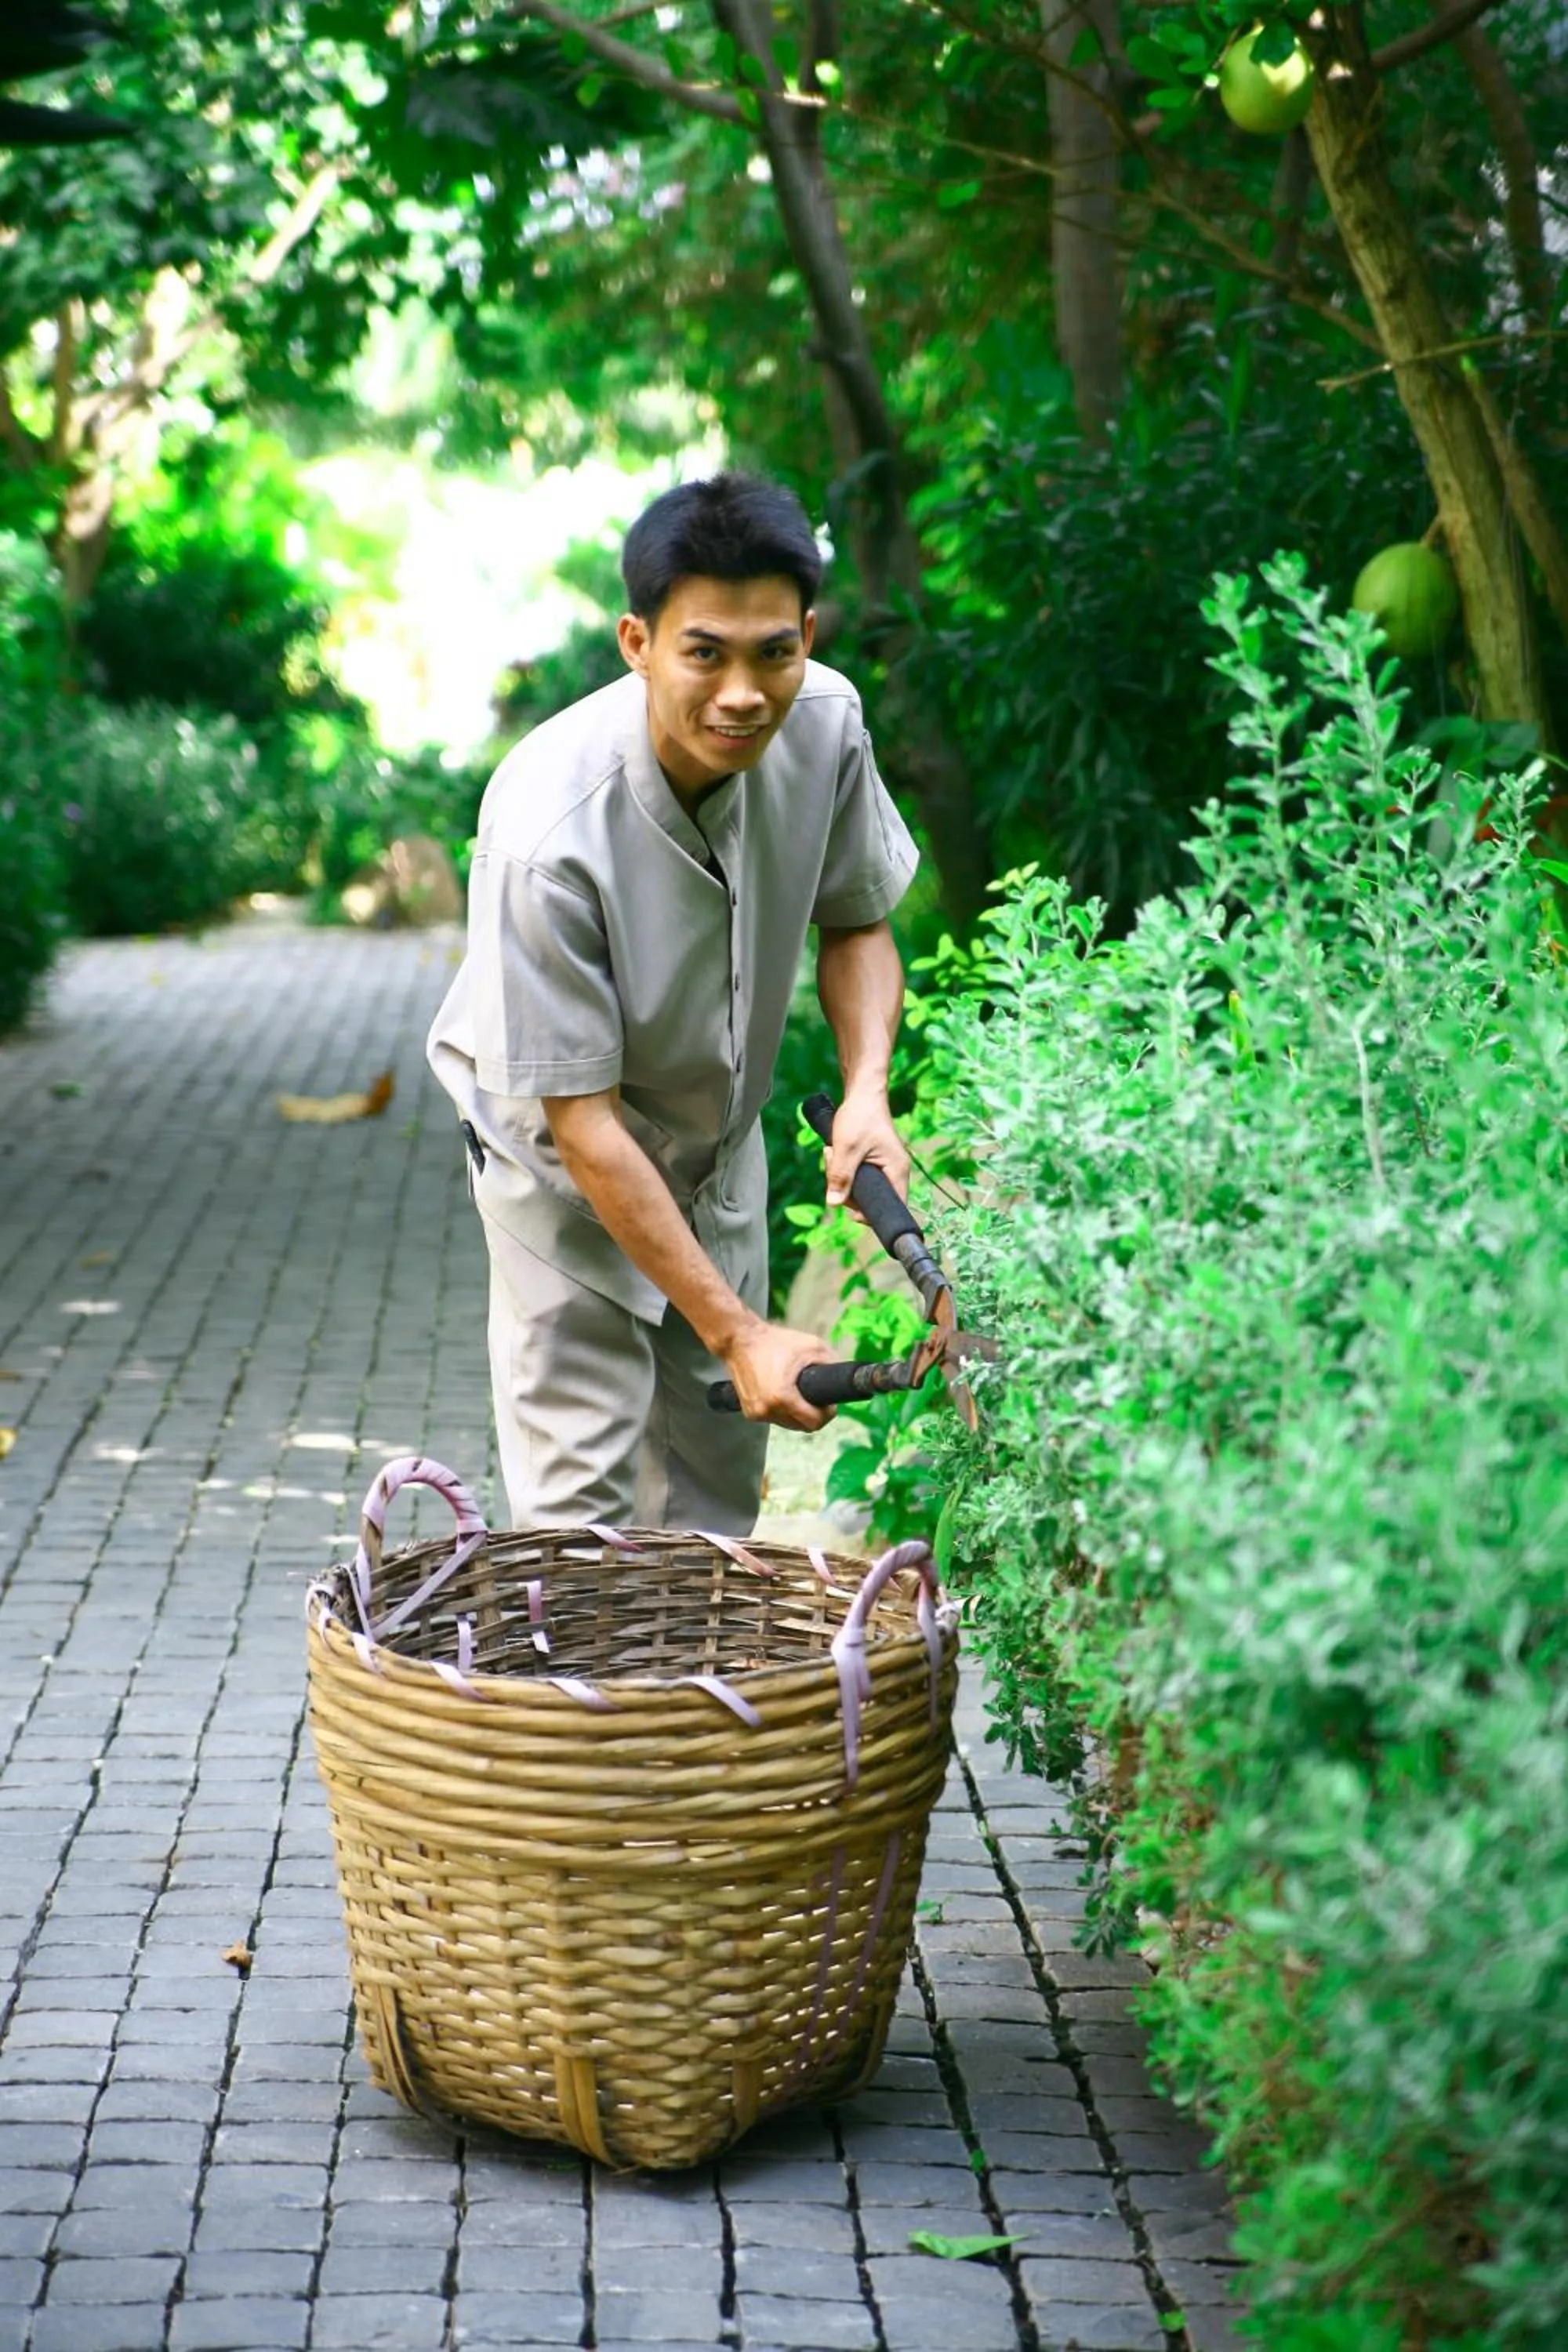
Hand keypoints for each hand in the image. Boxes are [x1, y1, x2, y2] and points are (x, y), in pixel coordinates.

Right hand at [720, 1318, 839, 1430]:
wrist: (740, 1339)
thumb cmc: (775, 1341)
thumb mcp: (812, 1346)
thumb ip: (831, 1363)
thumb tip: (845, 1376)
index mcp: (783, 1397)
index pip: (814, 1423)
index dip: (827, 1414)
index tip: (829, 1404)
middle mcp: (768, 1410)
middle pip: (802, 1427)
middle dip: (813, 1415)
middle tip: (816, 1398)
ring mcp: (756, 1413)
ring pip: (788, 1425)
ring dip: (797, 1415)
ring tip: (798, 1394)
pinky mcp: (749, 1412)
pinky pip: (774, 1419)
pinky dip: (782, 1411)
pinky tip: (782, 1395)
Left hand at [823, 1087, 910, 1216]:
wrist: (862, 1093)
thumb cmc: (860, 1117)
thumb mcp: (847, 1148)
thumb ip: (841, 1176)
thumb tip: (833, 1204)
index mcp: (897, 1172)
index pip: (892, 1208)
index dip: (870, 1214)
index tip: (848, 1206)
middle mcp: (894, 1172)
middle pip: (870, 1199)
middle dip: (846, 1189)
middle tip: (832, 1165)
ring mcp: (884, 1167)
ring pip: (859, 1187)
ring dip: (839, 1175)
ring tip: (831, 1151)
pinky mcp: (873, 1162)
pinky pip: (855, 1175)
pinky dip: (842, 1167)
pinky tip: (834, 1151)